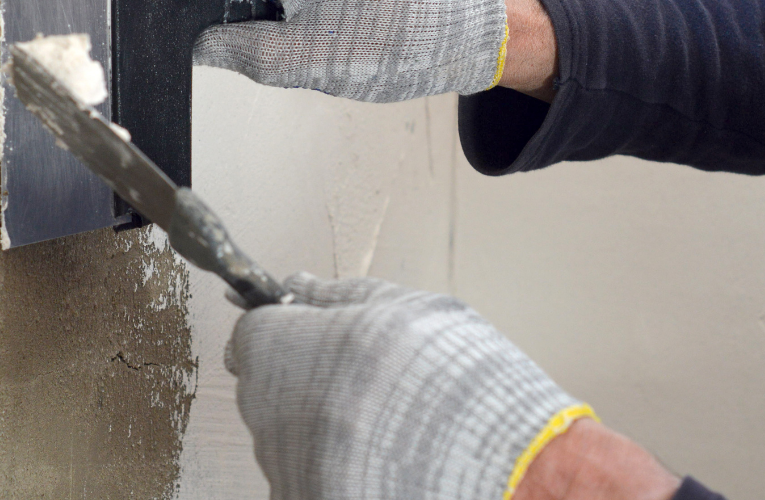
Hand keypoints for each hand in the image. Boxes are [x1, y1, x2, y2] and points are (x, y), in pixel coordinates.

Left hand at [224, 273, 592, 499]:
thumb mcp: (408, 312)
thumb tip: (296, 286)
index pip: (252, 335)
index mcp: (293, 353)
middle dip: (302, 378)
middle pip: (265, 389)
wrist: (512, 476)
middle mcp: (277, 417)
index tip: (308, 332)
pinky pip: (306, 478)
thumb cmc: (465, 386)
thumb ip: (339, 296)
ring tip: (385, 424)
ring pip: (286, 439)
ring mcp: (291, 471)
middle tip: (364, 380)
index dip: (283, 329)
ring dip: (319, 427)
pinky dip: (334, 469)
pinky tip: (383, 460)